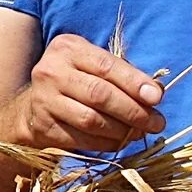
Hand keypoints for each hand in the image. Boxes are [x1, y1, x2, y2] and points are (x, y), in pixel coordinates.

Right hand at [11, 33, 166, 153]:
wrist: (34, 103)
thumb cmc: (76, 80)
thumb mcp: (94, 65)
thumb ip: (122, 74)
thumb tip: (155, 95)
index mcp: (68, 48)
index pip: (106, 65)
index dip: (134, 83)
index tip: (157, 98)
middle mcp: (51, 71)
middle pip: (100, 94)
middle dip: (133, 111)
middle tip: (156, 123)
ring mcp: (43, 100)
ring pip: (91, 120)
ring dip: (122, 131)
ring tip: (139, 133)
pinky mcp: (42, 126)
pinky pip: (81, 139)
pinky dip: (106, 143)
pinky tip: (119, 142)